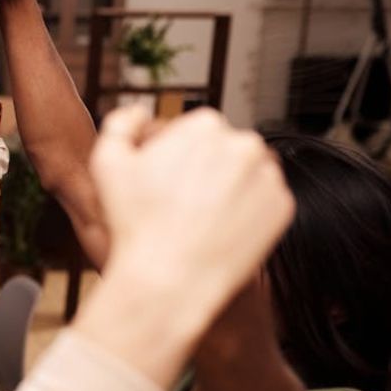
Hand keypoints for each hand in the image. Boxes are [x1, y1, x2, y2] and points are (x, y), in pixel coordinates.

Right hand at [89, 106, 294, 319]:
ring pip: (244, 174)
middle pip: (222, 151)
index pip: (193, 132)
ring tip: (198, 218)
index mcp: (206, 125)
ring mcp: (268, 176)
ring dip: (226, 188)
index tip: (161, 182)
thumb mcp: (106, 162)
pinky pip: (262, 201)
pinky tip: (217, 230)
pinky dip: (244, 212)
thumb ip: (121, 124)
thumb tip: (140, 112)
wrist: (170, 279)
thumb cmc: (134, 222)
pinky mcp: (284, 208)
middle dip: (204, 170)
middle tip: (178, 203)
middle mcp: (245, 143)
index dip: (173, 156)